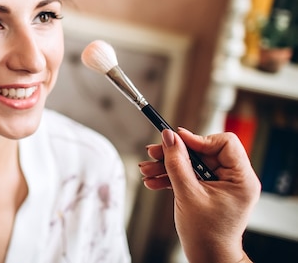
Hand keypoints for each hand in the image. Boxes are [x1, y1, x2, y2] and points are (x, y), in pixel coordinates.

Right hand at [139, 128, 260, 262]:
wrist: (207, 257)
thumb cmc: (206, 234)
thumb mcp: (188, 194)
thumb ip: (177, 163)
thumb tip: (169, 137)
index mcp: (241, 179)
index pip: (224, 143)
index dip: (198, 139)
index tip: (176, 139)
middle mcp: (234, 179)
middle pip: (203, 151)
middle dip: (175, 153)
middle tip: (154, 152)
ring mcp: (222, 184)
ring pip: (193, 163)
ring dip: (168, 165)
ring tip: (147, 170)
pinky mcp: (209, 190)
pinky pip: (190, 175)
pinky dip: (172, 176)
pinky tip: (154, 180)